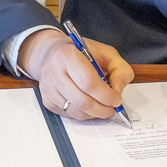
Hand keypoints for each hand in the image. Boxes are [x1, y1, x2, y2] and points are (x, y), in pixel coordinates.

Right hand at [18, 29, 133, 120]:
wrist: (52, 52)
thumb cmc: (79, 52)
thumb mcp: (106, 52)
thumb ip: (119, 69)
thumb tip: (117, 90)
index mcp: (68, 55)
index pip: (89, 83)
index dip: (106, 96)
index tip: (116, 99)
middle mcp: (54, 71)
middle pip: (82, 101)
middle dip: (102, 109)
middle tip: (112, 108)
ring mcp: (48, 87)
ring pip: (76, 111)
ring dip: (94, 113)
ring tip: (102, 107)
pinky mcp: (46, 99)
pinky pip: (68, 114)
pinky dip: (83, 114)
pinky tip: (88, 104)